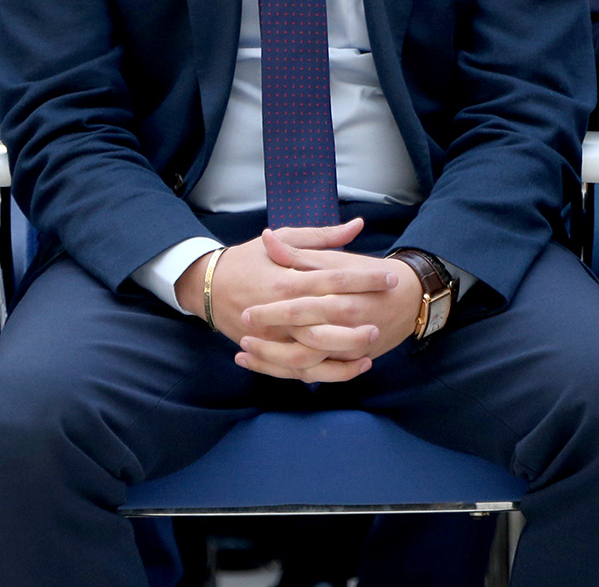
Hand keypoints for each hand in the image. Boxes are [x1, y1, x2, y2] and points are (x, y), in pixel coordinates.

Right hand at [172, 219, 401, 382]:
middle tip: (391, 306)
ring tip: (375, 341)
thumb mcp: (282, 239)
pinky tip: (356, 365)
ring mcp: (276, 336)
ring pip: (318, 351)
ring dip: (349, 348)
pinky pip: (304, 370)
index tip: (390, 276)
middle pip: (329, 317)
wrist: (207, 285)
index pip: (334, 279)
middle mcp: (282, 311)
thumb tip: (357, 226)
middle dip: (363, 313)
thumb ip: (322, 237)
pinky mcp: (271, 352)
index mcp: (287, 279)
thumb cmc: (248, 259)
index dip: (365, 278)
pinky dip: (331, 372)